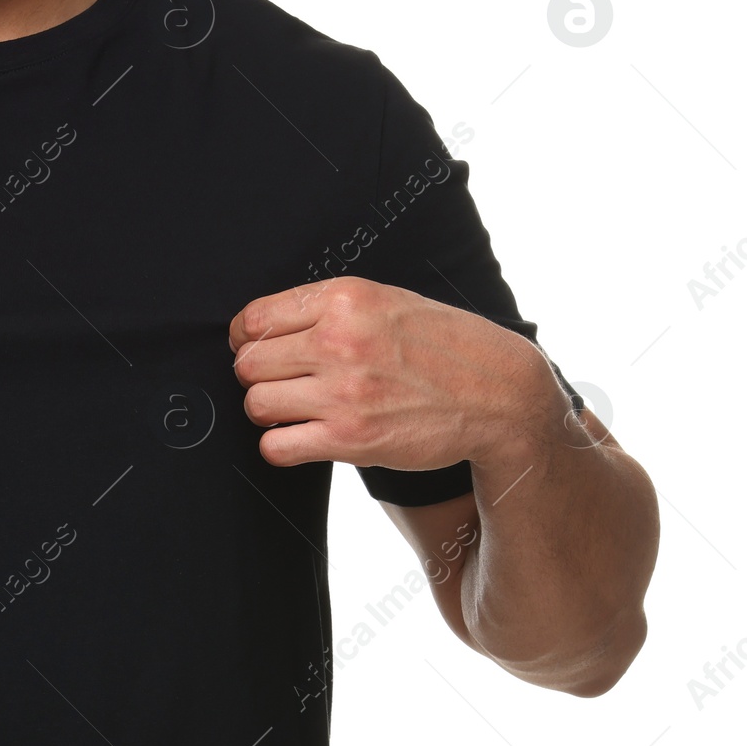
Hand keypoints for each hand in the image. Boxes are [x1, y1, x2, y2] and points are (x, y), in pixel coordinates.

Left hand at [228, 277, 560, 471]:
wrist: (499, 395)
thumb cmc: (441, 348)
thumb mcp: (388, 303)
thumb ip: (328, 309)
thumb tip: (258, 329)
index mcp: (345, 299)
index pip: (253, 320)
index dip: (248, 340)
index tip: (262, 351)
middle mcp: (339, 341)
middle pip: (247, 364)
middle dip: (259, 377)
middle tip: (287, 384)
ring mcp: (343, 391)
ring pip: (256, 404)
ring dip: (270, 412)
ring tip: (299, 410)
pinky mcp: (349, 437)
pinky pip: (275, 446)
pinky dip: (281, 446)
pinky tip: (304, 438)